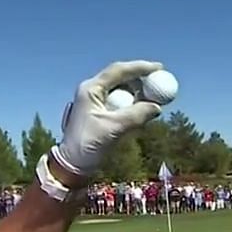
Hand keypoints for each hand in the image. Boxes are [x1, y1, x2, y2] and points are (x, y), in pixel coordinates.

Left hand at [51, 60, 163, 176]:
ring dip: (138, 93)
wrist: (72, 164)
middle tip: (159, 83)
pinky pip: (119, 102)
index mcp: (91, 89)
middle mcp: (92, 91)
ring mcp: (95, 101)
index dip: (140, 67)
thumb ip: (137, 115)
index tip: (159, 68)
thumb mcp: (114, 128)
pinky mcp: (99, 112)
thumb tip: (157, 107)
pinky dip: (132, 104)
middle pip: (120, 78)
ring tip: (154, 99)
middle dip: (141, 80)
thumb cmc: (88, 145)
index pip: (118, 71)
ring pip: (121, 90)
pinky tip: (142, 110)